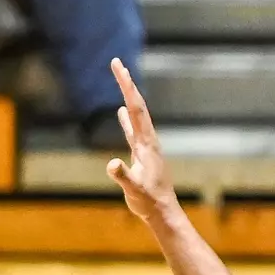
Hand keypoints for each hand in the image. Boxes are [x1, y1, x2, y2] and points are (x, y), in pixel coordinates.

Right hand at [104, 57, 179, 225]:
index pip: (136, 109)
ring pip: (135, 114)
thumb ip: (123, 176)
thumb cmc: (149, 201)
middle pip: (136, 105)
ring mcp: (144, 146)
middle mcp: (147, 139)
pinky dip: (126, 117)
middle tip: (116, 63)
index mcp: (146, 143)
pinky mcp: (140, 154)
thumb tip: (112, 163)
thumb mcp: (135, 190)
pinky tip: (120, 112)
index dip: (127, 87)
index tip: (119, 68)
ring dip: (127, 96)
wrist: (162, 211)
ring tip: (122, 79)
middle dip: (127, 83)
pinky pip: (131, 129)